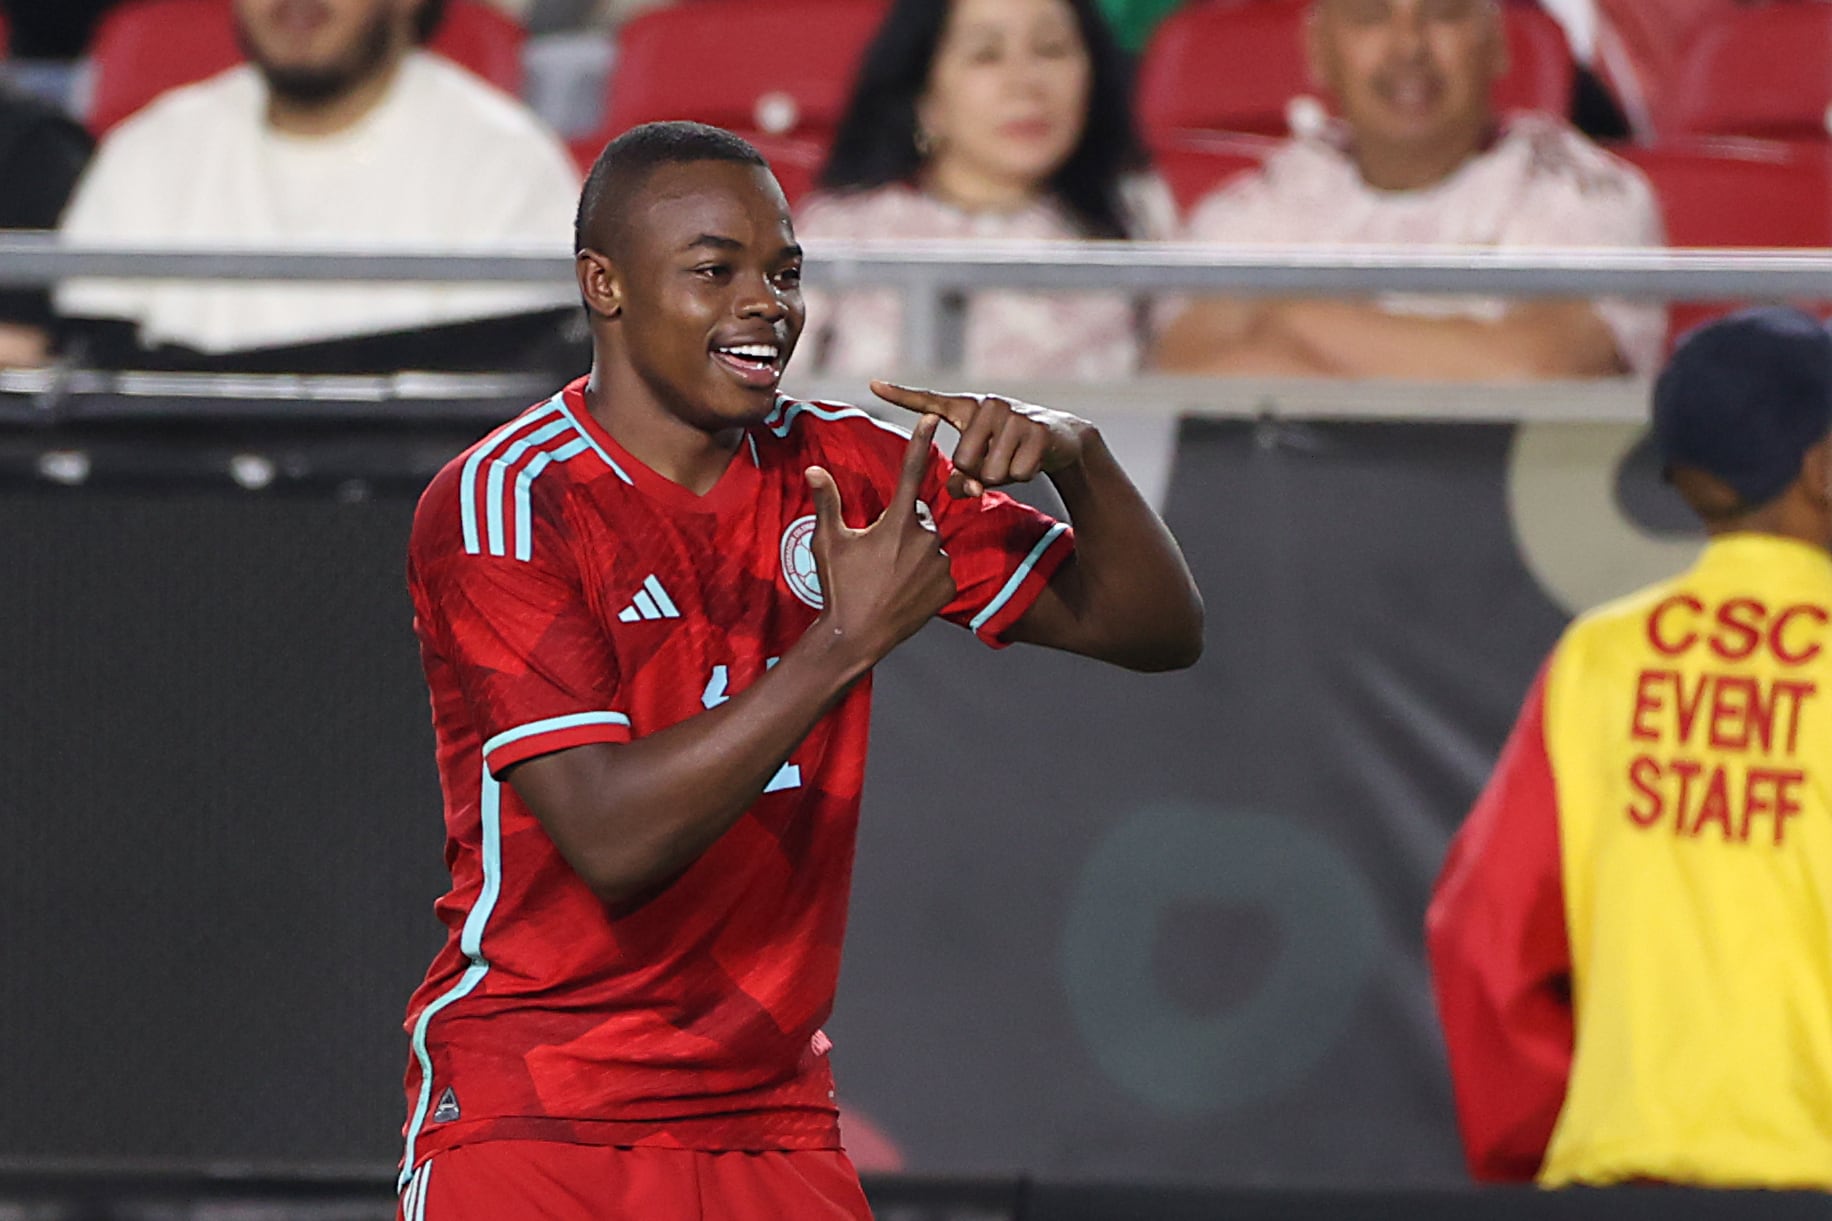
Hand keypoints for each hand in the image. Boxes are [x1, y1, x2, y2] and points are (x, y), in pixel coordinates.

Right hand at [804, 413, 956, 666]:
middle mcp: (924, 538)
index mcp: (896, 523)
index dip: (922, 442)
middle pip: (920, 518)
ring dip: (916, 553)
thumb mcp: (828, 542)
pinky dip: (926, 577)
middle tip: (879, 556)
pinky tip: (905, 592)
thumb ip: (827, 502)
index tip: (934, 419)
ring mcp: (939, 564)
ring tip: (889, 578)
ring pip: (931, 546)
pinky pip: (940, 571)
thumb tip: (814, 470)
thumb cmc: (839, 586)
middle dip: (904, 528)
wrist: (855, 636)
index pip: (911, 472)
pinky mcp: (948, 586)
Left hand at [872, 380, 1089, 498]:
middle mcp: (987, 405)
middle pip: (963, 461)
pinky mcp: (1037, 430)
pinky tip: (1033, 458)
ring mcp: (1013, 415)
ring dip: (1004, 477)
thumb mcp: (982, 463)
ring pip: (991, 472)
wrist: (1061, 439)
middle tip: (997, 461)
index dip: (901, 395)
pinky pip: (1018, 474)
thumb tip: (967, 488)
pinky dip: (1024, 476)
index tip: (872, 385)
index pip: (928, 401)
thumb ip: (962, 479)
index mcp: (966, 409)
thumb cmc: (1010, 451)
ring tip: (1015, 458)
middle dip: (979, 474)